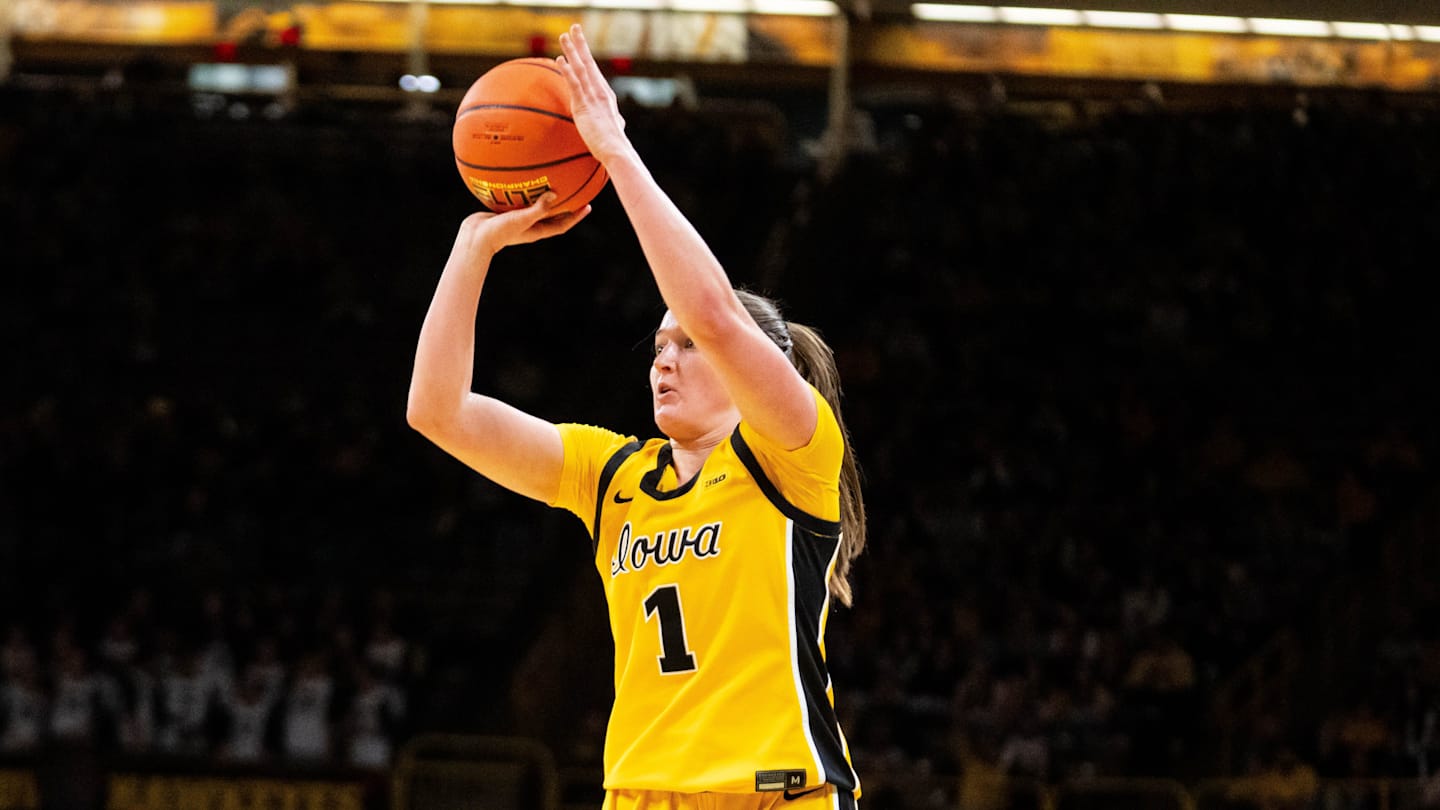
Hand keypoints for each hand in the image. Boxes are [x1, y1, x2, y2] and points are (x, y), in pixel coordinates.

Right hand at [459, 193, 589, 256]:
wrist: (474, 238)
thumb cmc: (500, 232)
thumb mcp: (522, 219)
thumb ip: (539, 208)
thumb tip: (555, 194)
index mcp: (537, 230)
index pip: (563, 224)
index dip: (576, 216)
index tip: (588, 206)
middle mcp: (530, 225)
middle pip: (552, 216)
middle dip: (565, 206)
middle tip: (576, 192)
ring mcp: (517, 219)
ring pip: (535, 207)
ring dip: (544, 197)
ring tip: (551, 183)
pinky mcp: (504, 213)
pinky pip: (517, 200)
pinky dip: (523, 191)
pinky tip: (521, 177)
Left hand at [557, 24, 629, 164]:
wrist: (616, 150)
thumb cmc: (614, 145)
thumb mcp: (615, 128)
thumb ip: (615, 122)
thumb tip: (620, 123)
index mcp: (606, 95)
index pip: (594, 71)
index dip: (587, 55)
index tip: (580, 42)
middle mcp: (601, 92)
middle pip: (589, 63)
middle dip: (581, 44)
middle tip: (574, 28)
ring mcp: (594, 97)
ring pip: (581, 68)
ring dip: (572, 51)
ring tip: (564, 36)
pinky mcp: (586, 105)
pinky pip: (575, 84)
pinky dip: (568, 71)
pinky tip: (561, 60)